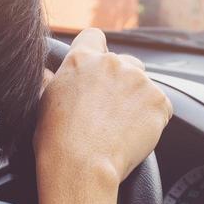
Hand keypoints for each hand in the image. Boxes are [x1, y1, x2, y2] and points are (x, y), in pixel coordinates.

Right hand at [34, 28, 171, 192]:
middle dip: (121, 82)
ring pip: (143, 86)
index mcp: (81, 59)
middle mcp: (112, 63)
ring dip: (137, 101)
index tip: (98, 71)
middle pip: (126, 62)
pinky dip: (152, 120)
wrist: (81, 166)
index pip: (94, 37)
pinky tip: (133, 136)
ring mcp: (138, 80)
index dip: (97, 52)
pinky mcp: (158, 101)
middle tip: (109, 111)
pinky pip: (160, 107)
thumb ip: (50, 80)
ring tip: (120, 128)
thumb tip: (46, 72)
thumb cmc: (56, 141)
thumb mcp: (43, 102)